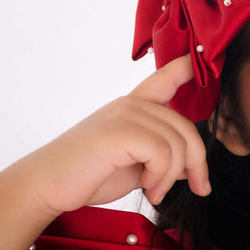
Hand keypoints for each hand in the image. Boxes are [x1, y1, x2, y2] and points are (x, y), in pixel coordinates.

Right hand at [22, 54, 210, 214]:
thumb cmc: (86, 175)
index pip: (164, 79)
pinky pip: (164, 152)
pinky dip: (161, 176)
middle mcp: (130, 105)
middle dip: (196, 164)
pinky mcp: (120, 131)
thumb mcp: (135, 167)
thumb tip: (193, 168)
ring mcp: (124, 115)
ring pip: (178, 143)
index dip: (185, 68)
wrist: (48, 185)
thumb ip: (161, 161)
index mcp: (132, 108)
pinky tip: (147, 187)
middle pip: (186, 127)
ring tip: (155, 191)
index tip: (202, 58)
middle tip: (195, 188)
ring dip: (173, 176)